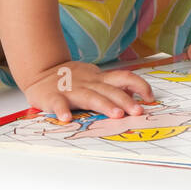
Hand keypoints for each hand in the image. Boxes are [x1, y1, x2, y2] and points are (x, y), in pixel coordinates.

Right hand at [22, 61, 155, 121]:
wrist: (40, 70)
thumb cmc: (71, 78)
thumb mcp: (94, 78)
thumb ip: (112, 85)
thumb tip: (136, 92)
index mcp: (99, 78)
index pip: (124, 78)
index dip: (139, 85)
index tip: (150, 97)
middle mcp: (88, 83)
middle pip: (110, 90)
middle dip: (126, 101)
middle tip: (138, 112)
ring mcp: (71, 89)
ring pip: (90, 97)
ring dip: (104, 105)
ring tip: (116, 115)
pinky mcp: (53, 97)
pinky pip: (58, 103)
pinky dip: (62, 110)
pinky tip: (66, 119)